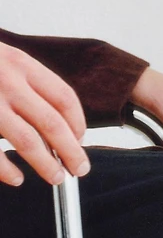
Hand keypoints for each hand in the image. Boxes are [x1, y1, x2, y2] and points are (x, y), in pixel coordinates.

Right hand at [0, 40, 89, 186]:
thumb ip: (26, 82)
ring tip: (55, 177)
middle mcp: (6, 81)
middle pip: (53, 125)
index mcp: (19, 63)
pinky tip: (16, 178)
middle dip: (72, 152)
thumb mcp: (2, 59)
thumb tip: (60, 124)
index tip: (80, 139)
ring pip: (28, 143)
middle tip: (79, 168)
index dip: (78, 123)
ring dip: (47, 165)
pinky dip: (8, 170)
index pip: (63, 98)